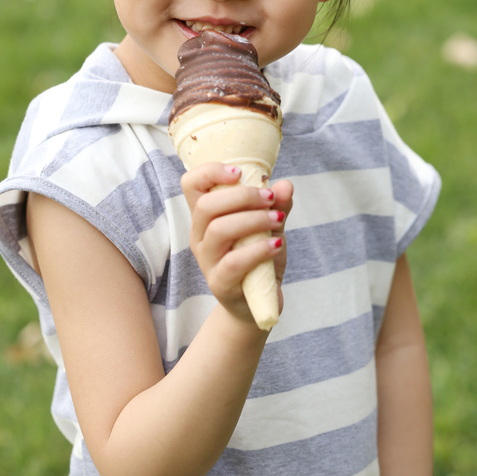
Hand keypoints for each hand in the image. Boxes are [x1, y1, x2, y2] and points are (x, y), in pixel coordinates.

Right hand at [180, 163, 292, 325]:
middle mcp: (199, 236)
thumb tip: (285, 185)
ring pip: (219, 230)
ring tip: (277, 219)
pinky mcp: (220, 283)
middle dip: (242, 196)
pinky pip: (235, 262)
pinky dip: (259, 248)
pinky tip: (277, 243)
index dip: (210, 172)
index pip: (191, 185)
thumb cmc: (258, 259)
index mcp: (206, 216)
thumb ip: (277, 205)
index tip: (238, 171)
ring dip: (253, 219)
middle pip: (206, 206)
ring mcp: (207, 260)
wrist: (256, 304)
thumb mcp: (270, 227)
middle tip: (270, 198)